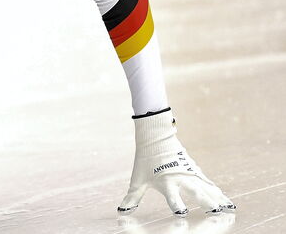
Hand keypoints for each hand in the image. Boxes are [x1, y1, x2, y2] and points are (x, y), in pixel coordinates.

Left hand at [118, 109, 234, 215]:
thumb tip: (121, 210)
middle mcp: (180, 178)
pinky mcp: (194, 170)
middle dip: (206, 202)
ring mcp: (189, 173)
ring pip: (206, 188)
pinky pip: (207, 183)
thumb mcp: (137, 180)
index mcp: (166, 182)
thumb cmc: (145, 160)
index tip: (182, 213)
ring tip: (228, 209)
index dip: (176, 205)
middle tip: (216, 212)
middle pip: (195, 192)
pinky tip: (224, 199)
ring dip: (217, 198)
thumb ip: (132, 197)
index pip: (171, 197)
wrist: (155, 137)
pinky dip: (216, 191)